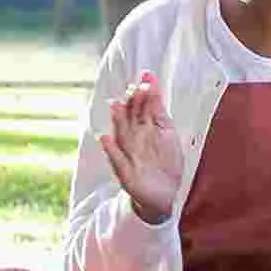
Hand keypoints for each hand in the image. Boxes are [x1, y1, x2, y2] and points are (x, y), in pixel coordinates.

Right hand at [99, 70, 184, 223]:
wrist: (163, 194)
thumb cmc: (165, 162)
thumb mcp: (167, 134)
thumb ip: (158, 111)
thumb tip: (153, 86)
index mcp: (146, 128)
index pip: (145, 105)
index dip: (146, 91)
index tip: (148, 76)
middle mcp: (135, 138)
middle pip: (133, 116)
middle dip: (134, 102)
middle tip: (136, 86)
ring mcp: (128, 153)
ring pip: (122, 133)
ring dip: (118, 120)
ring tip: (116, 105)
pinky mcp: (124, 171)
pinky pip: (116, 159)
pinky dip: (110, 150)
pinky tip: (104, 138)